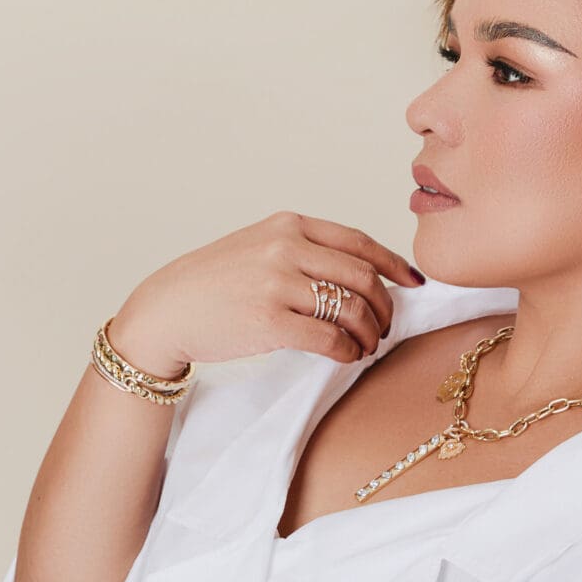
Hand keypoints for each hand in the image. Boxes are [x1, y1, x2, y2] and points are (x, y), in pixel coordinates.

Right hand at [110, 210, 424, 373]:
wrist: (167, 309)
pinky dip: (348, 350)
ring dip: (370, 332)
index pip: (359, 242)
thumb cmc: (216, 282)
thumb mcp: (260, 245)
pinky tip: (347, 356)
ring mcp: (277, 283)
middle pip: (363, 277)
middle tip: (386, 326)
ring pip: (351, 308)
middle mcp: (286, 248)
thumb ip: (305, 250)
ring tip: (367, 345)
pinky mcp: (269, 321)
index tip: (414, 283)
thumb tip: (364, 273)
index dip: (394, 264)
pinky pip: (329, 337)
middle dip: (385, 306)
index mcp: (289, 225)